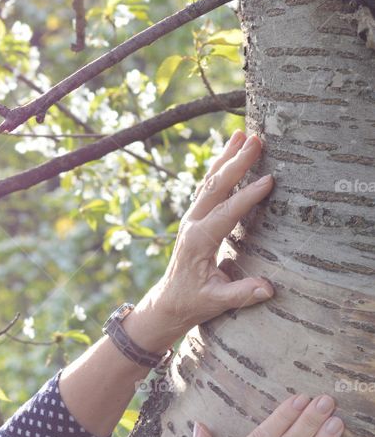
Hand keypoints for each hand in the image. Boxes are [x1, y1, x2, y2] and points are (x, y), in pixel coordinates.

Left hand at [135, 129, 276, 346]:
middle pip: (215, 187)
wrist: (168, 302)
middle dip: (236, 162)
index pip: (226, 213)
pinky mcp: (194, 218)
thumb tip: (268, 289)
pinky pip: (207, 187)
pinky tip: (231, 151)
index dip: (247, 196)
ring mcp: (191, 219)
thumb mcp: (215, 302)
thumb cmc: (192, 302)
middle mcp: (192, 224)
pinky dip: (220, 167)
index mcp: (198, 241)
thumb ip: (241, 294)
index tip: (269, 180)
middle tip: (257, 140)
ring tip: (243, 134)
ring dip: (226, 157)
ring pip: (209, 182)